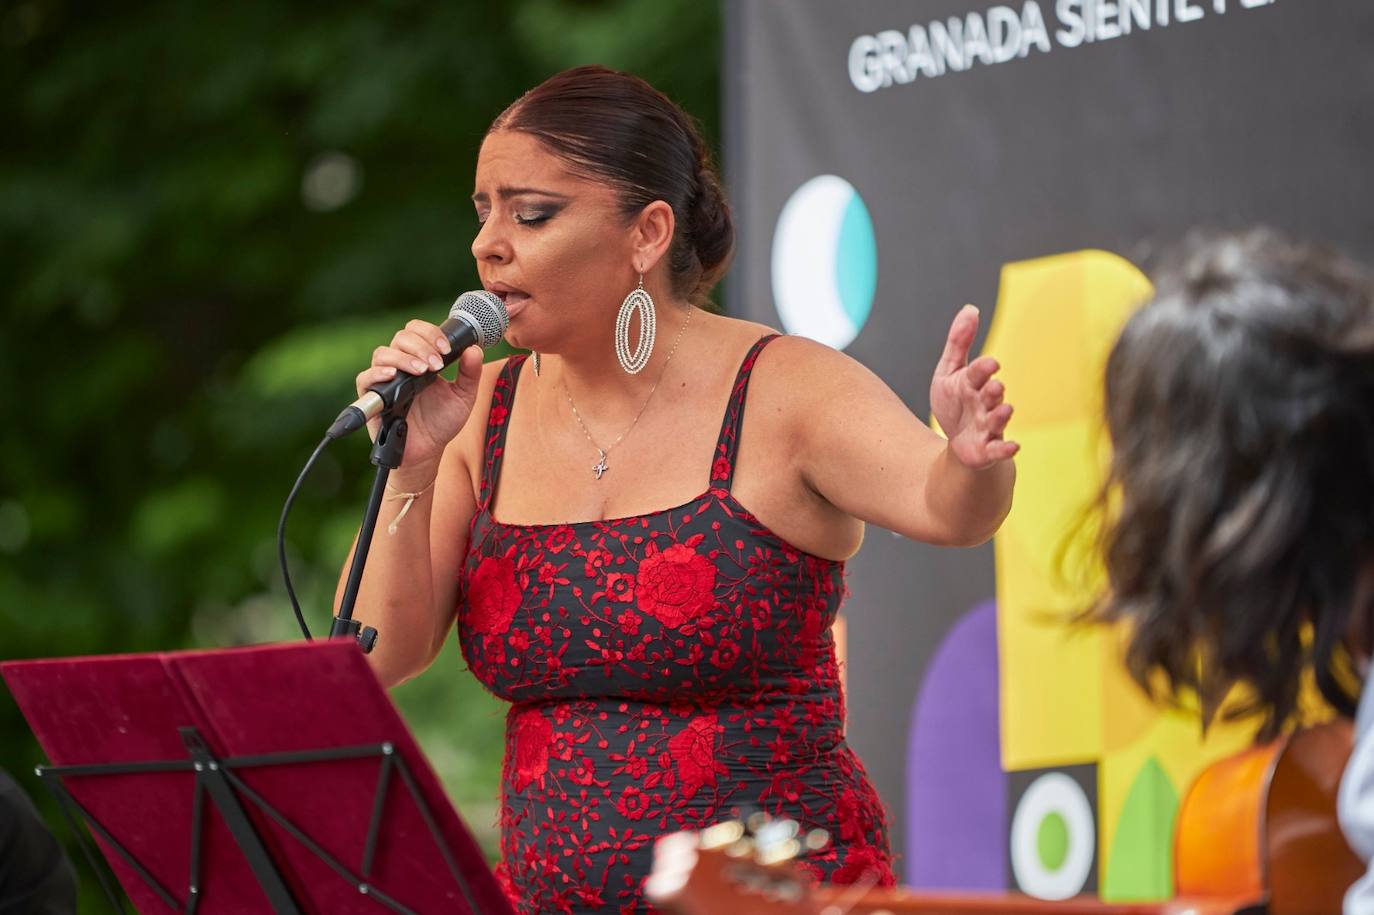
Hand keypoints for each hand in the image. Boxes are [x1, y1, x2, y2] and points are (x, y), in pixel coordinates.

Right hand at [355, 319, 484, 472]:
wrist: (429, 450)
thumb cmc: (443, 422)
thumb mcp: (464, 396)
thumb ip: (470, 373)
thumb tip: (475, 349)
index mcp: (421, 358)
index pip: (418, 331)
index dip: (431, 333)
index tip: (447, 349)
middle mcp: (401, 364)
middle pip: (401, 337)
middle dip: (421, 346)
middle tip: (437, 363)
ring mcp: (385, 379)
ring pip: (383, 353)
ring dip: (404, 358)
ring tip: (423, 370)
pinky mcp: (373, 397)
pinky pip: (365, 378)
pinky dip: (378, 373)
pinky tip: (394, 375)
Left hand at [929, 304, 1018, 469]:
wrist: (960, 442)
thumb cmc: (956, 403)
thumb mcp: (950, 371)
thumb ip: (959, 342)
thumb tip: (971, 308)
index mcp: (974, 383)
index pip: (978, 373)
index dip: (983, 369)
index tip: (990, 363)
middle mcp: (984, 404)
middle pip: (990, 396)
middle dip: (992, 391)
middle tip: (995, 386)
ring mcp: (987, 427)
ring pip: (996, 420)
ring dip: (1000, 416)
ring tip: (1005, 410)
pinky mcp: (986, 449)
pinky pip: (997, 450)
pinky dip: (1005, 449)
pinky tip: (1015, 446)